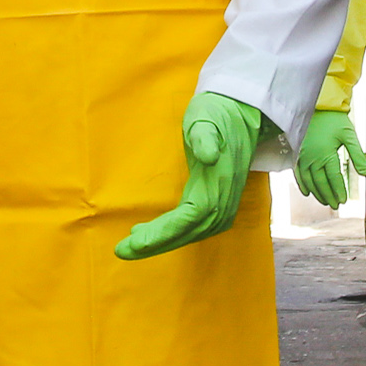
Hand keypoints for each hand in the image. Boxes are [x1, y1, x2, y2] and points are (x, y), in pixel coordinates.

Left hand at [115, 93, 270, 259]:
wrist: (242, 115)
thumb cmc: (217, 115)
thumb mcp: (207, 118)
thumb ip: (205, 136)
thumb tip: (208, 156)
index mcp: (218, 183)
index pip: (189, 217)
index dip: (162, 232)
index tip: (135, 239)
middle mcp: (223, 201)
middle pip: (187, 232)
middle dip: (155, 244)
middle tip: (122, 251)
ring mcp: (224, 206)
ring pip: (190, 234)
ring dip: (161, 242)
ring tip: (130, 246)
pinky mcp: (218, 205)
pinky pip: (193, 227)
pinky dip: (171, 235)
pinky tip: (148, 234)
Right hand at [294, 110, 365, 208]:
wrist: (317, 106)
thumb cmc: (335, 120)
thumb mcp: (350, 135)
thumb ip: (358, 155)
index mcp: (327, 154)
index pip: (334, 178)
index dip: (339, 190)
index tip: (344, 200)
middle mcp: (313, 158)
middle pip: (321, 182)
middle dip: (329, 195)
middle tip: (336, 206)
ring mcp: (303, 156)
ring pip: (309, 180)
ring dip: (317, 193)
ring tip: (325, 201)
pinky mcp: (298, 153)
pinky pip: (298, 173)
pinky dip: (302, 184)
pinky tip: (307, 192)